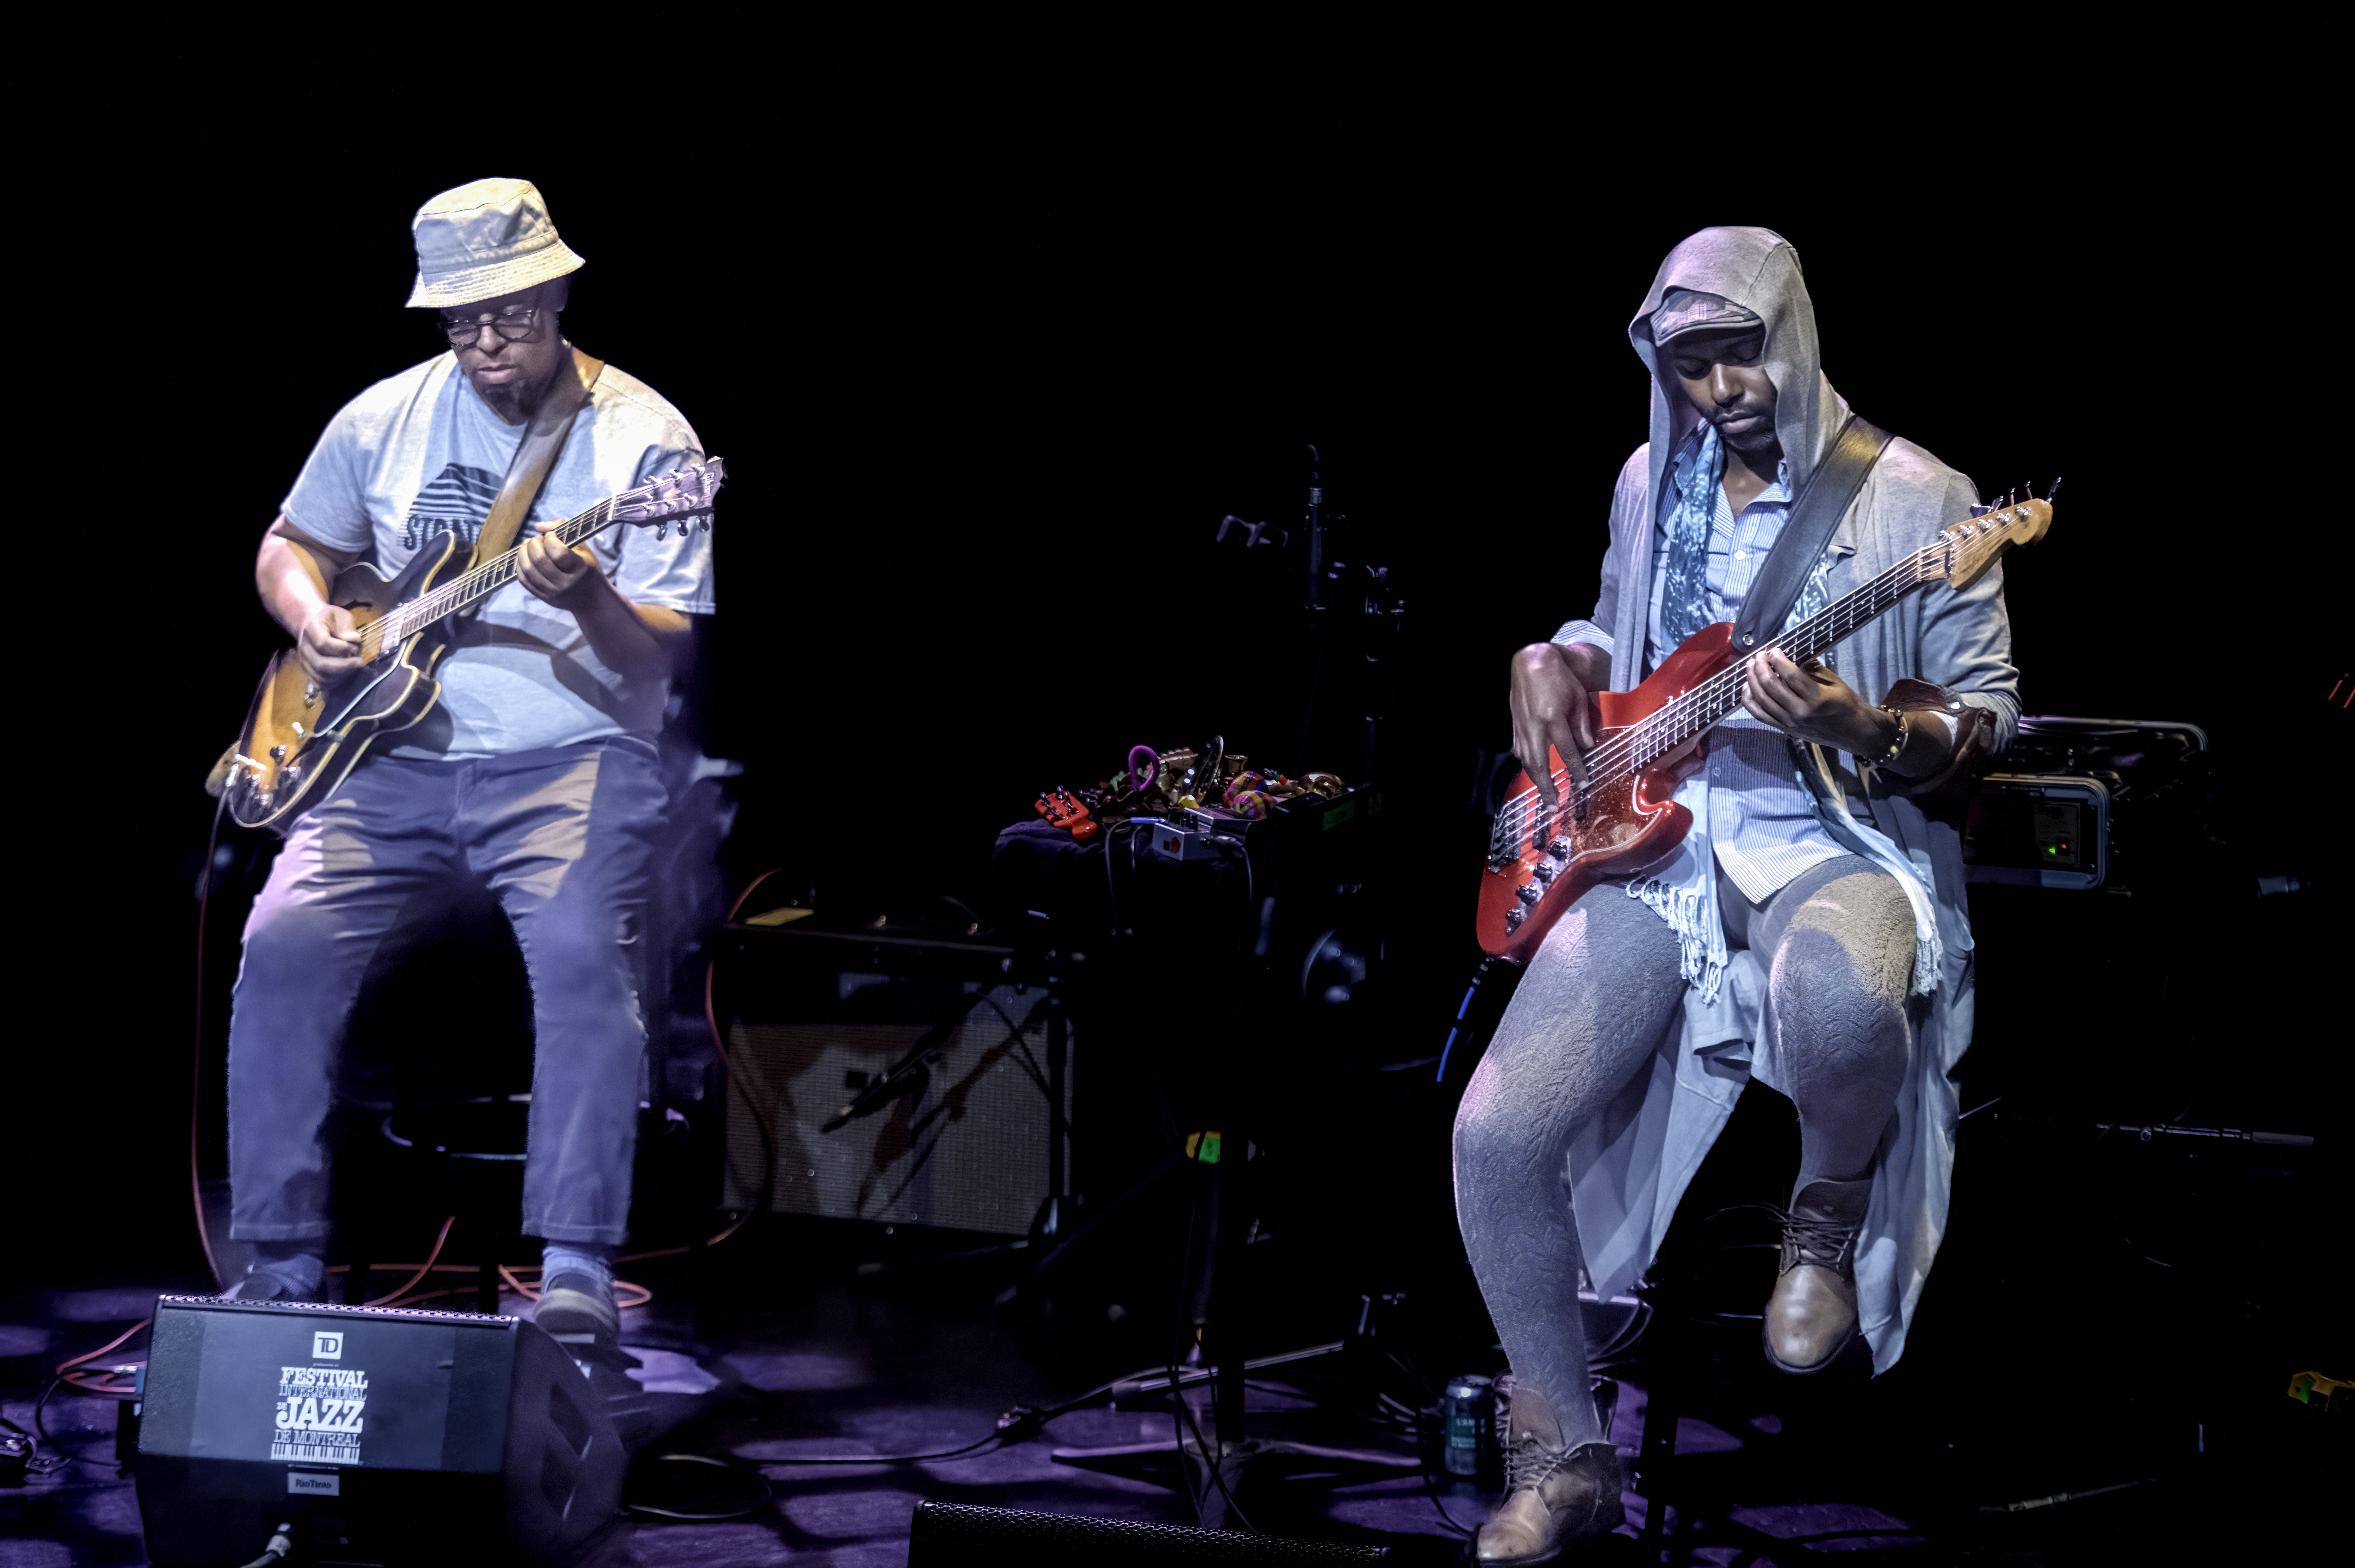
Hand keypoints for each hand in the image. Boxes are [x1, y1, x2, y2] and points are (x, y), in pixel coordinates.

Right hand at [298, 603, 364, 679]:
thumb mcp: (341, 616)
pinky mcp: (308, 671)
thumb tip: (352, 640)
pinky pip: (320, 684)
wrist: (313, 624)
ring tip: (352, 666)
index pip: (322, 643)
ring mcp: (304, 661)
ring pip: (320, 677)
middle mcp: (304, 647)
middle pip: (320, 664)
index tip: (355, 647)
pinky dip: (335, 682)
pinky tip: (345, 674)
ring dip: (341, 675)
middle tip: (358, 661)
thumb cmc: (332, 620)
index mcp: (311, 629)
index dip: (341, 648)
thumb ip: (347, 627)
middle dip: (343, 666)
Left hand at [517, 522, 601, 610]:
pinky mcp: (543, 598)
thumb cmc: (587, 569)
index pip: (558, 553)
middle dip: (533, 544)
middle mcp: (565, 583)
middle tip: (536, 539)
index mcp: (579, 569)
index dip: (550, 539)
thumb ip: (563, 531)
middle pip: (539, 561)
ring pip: (528, 571)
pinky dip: (520, 566)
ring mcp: (553, 592)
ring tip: (528, 546)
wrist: (591, 599)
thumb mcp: (583, 549)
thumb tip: (538, 526)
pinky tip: (525, 558)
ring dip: (523, 553)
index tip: (551, 535)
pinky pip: (524, 580)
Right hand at [1509, 642, 1605, 807]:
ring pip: (1527, 761)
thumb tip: (1587, 748)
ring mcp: (1522, 727)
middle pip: (1540, 764)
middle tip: (1554, 807)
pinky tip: (1534, 773)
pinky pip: (1520, 751)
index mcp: (1553, 718)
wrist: (1531, 661)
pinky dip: (1527, 765)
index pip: (1567, 752)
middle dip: (1547, 788)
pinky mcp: (1516, 725)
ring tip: (1545, 797)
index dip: (1576, 771)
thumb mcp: (1578, 698)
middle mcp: (1535, 726)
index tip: (1582, 785)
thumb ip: (1582, 725)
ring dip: (1536, 782)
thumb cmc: (1559, 677)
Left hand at [1740, 649, 1896, 754]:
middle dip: (1761, 667)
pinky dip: (1749, 700)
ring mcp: (1789, 723)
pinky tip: (1746, 687)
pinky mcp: (1783, 729)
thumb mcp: (1834, 682)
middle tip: (1758, 655)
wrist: (1852, 732)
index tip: (1773, 650)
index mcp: (1816, 699)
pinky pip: (1760, 714)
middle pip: (1771, 686)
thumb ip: (1812, 669)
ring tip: (1750, 666)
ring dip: (1752, 680)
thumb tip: (1793, 655)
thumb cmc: (1846, 703)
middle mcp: (1799, 712)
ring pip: (1762, 699)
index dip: (1778, 661)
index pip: (1790, 676)